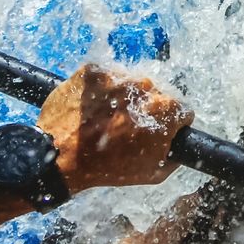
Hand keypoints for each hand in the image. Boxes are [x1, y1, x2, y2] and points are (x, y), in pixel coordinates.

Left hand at [38, 64, 192, 192]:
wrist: (63, 157)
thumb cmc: (109, 167)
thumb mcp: (154, 173)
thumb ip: (174, 155)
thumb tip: (179, 145)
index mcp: (165, 108)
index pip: (180, 109)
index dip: (170, 122)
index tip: (156, 129)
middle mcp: (145, 85)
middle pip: (155, 93)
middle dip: (145, 108)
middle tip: (127, 125)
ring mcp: (117, 74)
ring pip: (129, 83)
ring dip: (123, 96)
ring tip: (106, 117)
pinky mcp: (93, 70)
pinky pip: (105, 77)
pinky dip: (100, 89)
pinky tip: (93, 108)